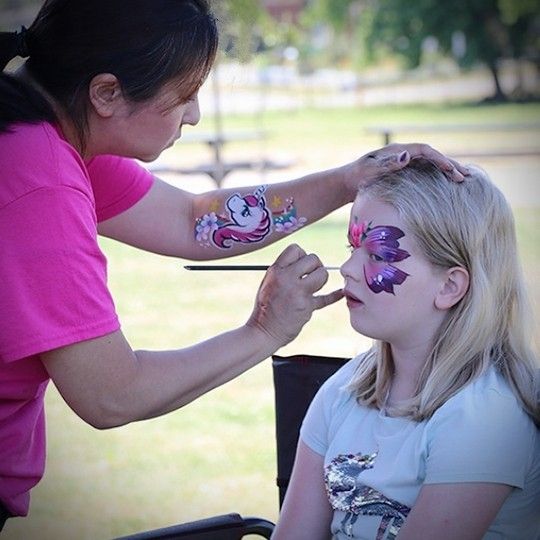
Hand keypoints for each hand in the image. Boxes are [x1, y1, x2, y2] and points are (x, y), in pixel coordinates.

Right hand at [247, 244, 342, 347]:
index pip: (296, 249)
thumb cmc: (265, 308)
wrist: (262, 331)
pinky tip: (341, 293)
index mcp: (275, 270)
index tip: (301, 266)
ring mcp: (298, 292)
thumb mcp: (268, 283)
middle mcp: (286, 278)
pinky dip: (335, 295)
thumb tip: (302, 262)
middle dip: (315, 266)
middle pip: (313, 259)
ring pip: (322, 274)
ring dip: (321, 279)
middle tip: (311, 276)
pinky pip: (326, 298)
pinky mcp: (307, 307)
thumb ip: (283, 271)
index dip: (302, 255)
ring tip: (315, 287)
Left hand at [343, 143, 467, 193]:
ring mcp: (403, 163)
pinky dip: (436, 177)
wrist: (346, 183)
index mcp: (397, 150)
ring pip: (430, 165)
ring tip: (463, 180)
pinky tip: (446, 186)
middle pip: (431, 157)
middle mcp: (403, 154)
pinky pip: (424, 173)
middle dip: (449, 165)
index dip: (440, 159)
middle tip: (466, 177)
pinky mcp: (403, 173)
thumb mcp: (370, 171)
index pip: (425, 151)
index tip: (452, 170)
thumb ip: (387, 164)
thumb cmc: (356, 177)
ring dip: (446, 171)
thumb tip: (407, 156)